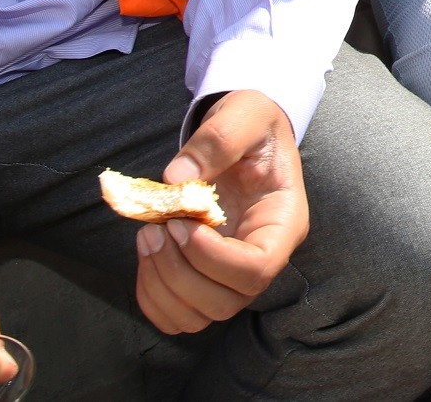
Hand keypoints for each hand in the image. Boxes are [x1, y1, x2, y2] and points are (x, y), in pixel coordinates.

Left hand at [134, 91, 306, 335]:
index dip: (213, 258)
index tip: (182, 223)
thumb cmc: (253, 123)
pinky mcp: (205, 278)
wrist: (244, 133)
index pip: (257, 269)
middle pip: (225, 301)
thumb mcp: (245, 114)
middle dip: (180, 271)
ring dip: (162, 284)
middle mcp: (263, 257)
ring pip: (199, 315)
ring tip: (149, 234)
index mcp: (283, 222)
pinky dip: (152, 295)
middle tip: (158, 226)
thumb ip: (217, 140)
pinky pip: (177, 314)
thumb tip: (176, 179)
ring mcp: (233, 274)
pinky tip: (146, 254)